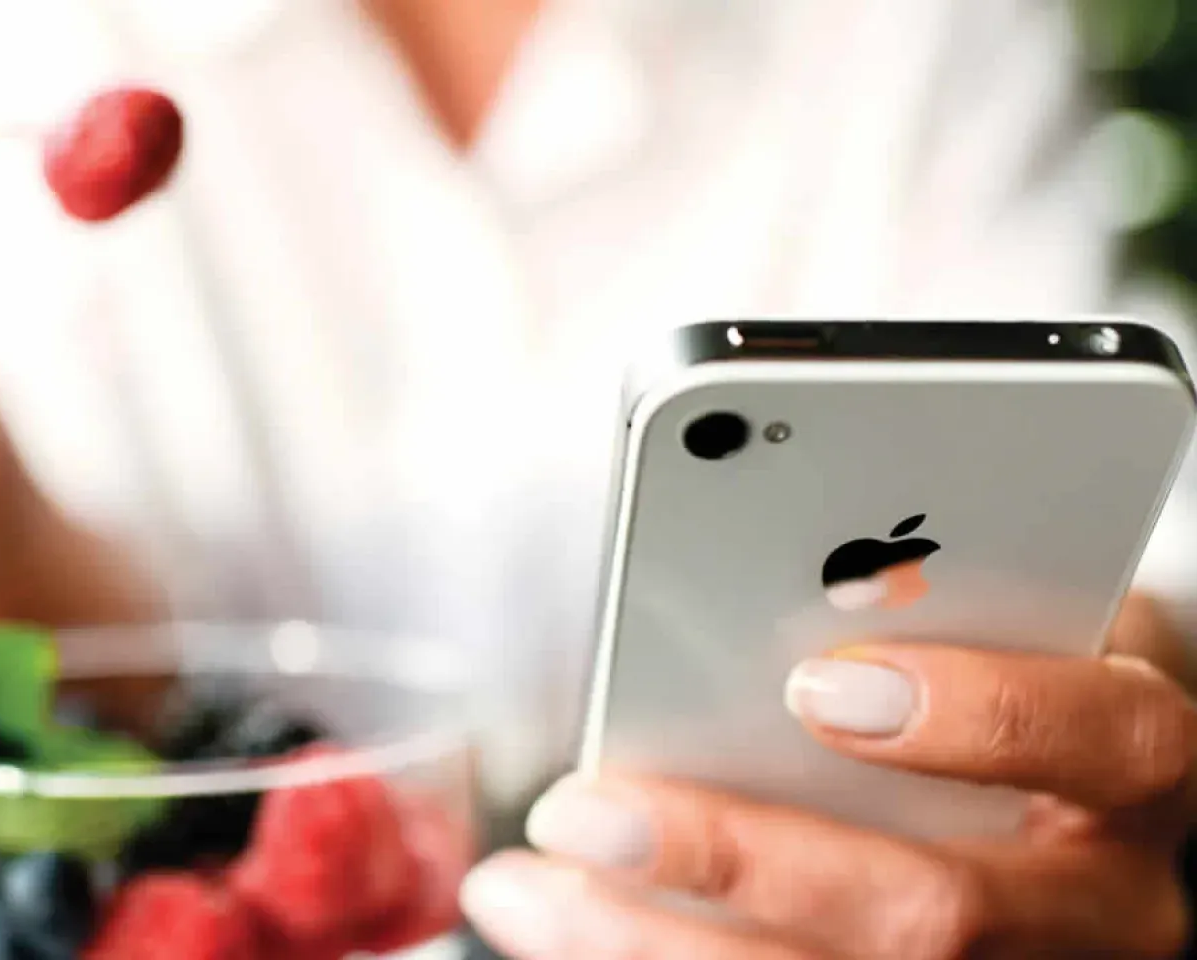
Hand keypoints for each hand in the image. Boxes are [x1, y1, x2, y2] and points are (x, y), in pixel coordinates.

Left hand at [465, 593, 1195, 957]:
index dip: (980, 714)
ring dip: (654, 944)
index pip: (1106, 739)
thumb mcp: (1008, 619)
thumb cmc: (1014, 672)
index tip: (820, 683)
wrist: (1070, 803)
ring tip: (531, 883)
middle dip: (739, 861)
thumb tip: (756, 572)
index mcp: (1128, 766)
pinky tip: (565, 924)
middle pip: (935, 911)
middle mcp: (1096, 902)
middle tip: (587, 812)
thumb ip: (928, 598)